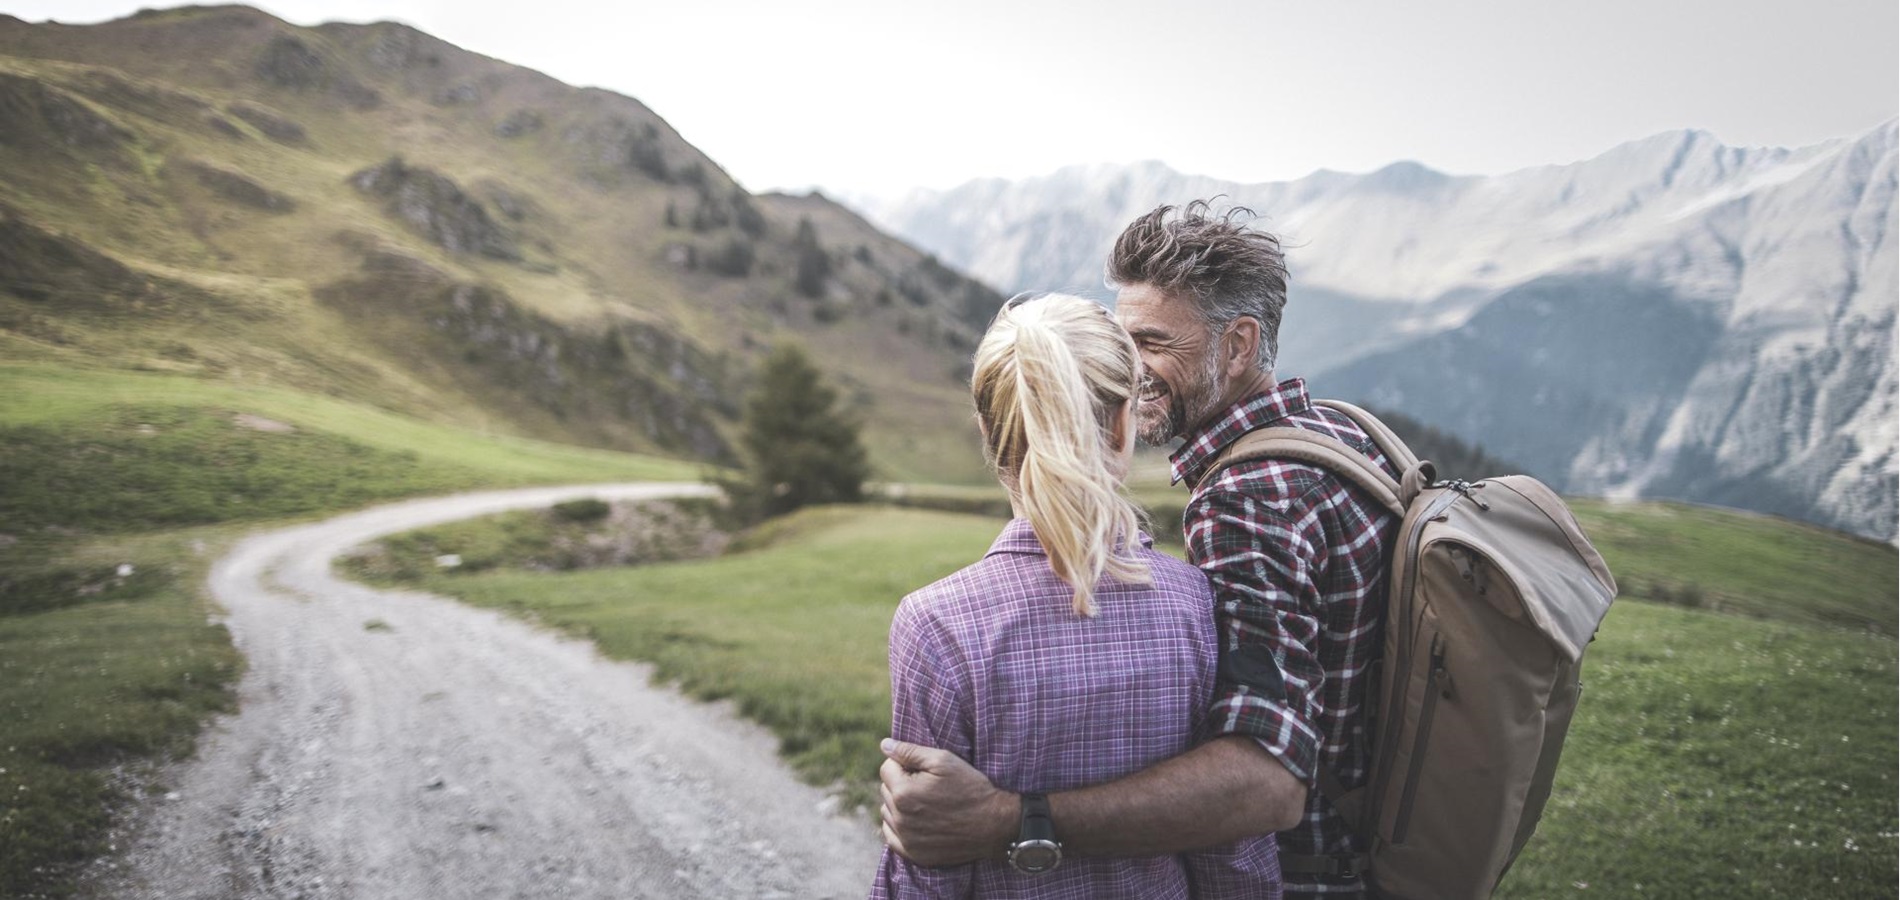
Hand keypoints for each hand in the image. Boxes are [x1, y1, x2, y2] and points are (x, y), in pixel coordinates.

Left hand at [878, 738, 1016, 866]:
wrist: (994, 824)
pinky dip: (900, 826)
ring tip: (926, 803)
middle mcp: (900, 818)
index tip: (923, 770)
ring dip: (899, 805)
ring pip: (887, 812)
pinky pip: (891, 836)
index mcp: (904, 792)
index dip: (905, 764)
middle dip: (902, 783)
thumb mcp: (944, 761)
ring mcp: (906, 838)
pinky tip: (919, 820)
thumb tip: (885, 745)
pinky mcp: (913, 853)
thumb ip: (910, 751)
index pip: (886, 768)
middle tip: (928, 786)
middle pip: (886, 790)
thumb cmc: (970, 787)